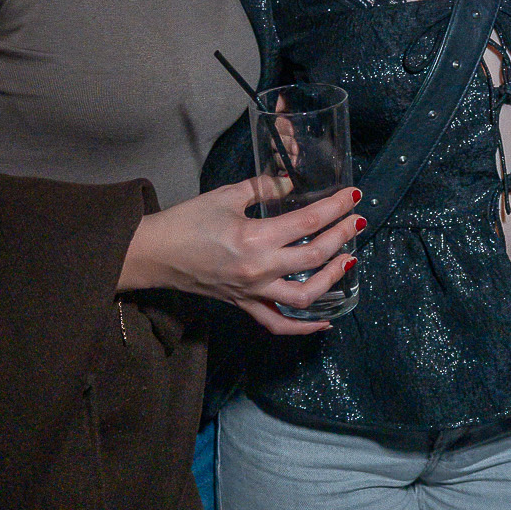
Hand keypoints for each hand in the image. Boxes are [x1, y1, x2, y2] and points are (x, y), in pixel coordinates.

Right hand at [120, 179, 365, 335]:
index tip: (353, 196)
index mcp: (254, 238)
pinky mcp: (244, 305)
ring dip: (333, 278)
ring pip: (305, 297)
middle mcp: (259, 270)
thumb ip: (263, 188)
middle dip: (342, 236)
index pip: (308, 223)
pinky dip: (305, 327)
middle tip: (356, 221)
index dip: (335, 208)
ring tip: (348, 259)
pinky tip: (326, 320)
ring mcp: (253, 293)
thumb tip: (291, 182)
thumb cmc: (187, 221)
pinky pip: (278, 323)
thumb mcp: (227, 196)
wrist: (154, 254)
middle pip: (315, 257)